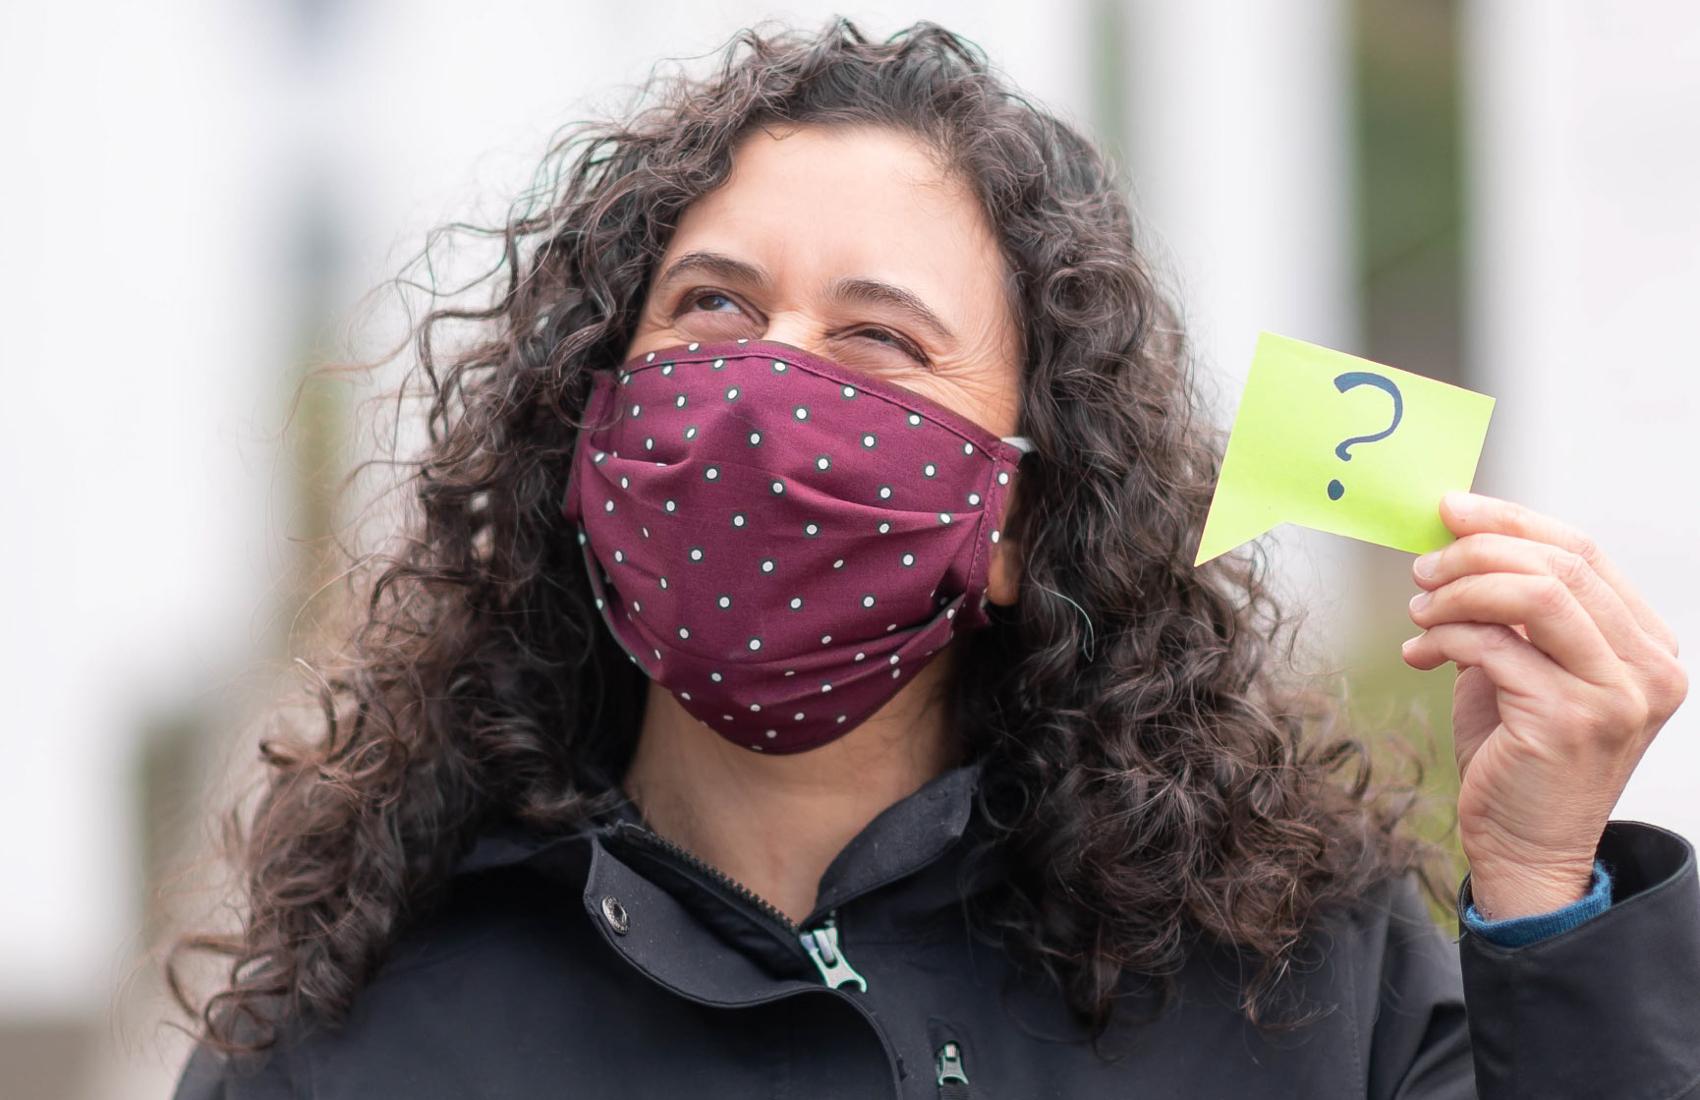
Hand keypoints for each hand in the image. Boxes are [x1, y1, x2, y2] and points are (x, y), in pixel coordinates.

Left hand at [1401, 492, 1687, 919]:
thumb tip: (1460, 541)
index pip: (1583, 552)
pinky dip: (1446, 636)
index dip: (1511, 522)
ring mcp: (1616, 695)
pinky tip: (1421, 651)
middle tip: (1424, 566)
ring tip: (1421, 607)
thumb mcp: (1525, 667)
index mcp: (1646, 644)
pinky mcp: (1569, 719)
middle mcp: (1649, 667)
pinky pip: (1495, 646)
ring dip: (1461, 590)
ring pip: (1535, 595)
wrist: (1525, 849)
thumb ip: (1511, 612)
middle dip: (1477, 553)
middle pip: (1560, 565)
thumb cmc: (1519, 758)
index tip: (1453, 510)